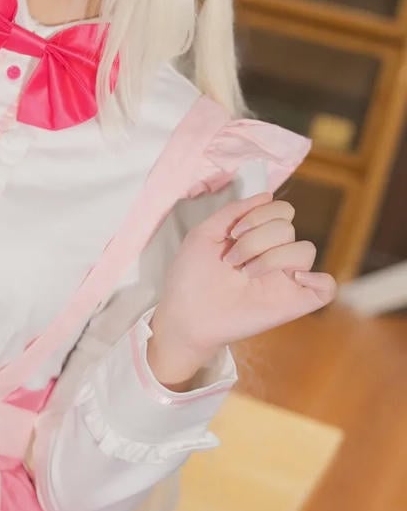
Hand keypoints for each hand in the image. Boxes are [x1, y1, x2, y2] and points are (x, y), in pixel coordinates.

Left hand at [150, 190, 336, 370]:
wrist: (184, 316)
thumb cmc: (190, 277)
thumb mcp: (205, 234)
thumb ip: (234, 211)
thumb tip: (268, 195)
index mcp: (258, 238)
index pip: (281, 211)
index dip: (260, 215)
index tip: (232, 233)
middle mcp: (275, 256)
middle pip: (287, 228)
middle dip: (255, 239)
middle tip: (231, 260)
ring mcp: (285, 280)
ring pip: (306, 250)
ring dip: (273, 257)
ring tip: (247, 274)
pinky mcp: (291, 304)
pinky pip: (326, 289)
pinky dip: (320, 280)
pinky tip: (294, 279)